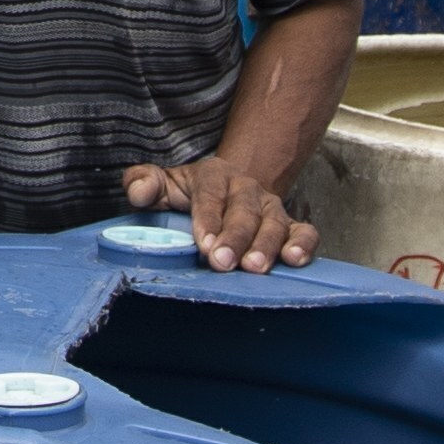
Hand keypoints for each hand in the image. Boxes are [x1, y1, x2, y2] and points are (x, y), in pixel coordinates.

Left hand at [122, 153, 312, 270]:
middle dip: (235, 237)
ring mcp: (271, 207)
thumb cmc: (188, 197)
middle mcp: (246, 189)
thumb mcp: (162, 186)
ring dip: (266, 245)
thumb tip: (138, 191)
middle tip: (223, 263)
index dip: (208, 218)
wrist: (225, 194)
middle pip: (244, 210)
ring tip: (256, 267)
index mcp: (213, 176)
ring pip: (274, 222)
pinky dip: (303, 244)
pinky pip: (304, 231)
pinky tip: (295, 259)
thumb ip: (142, 183)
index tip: (203, 244)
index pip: (210, 193)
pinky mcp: (290, 226)